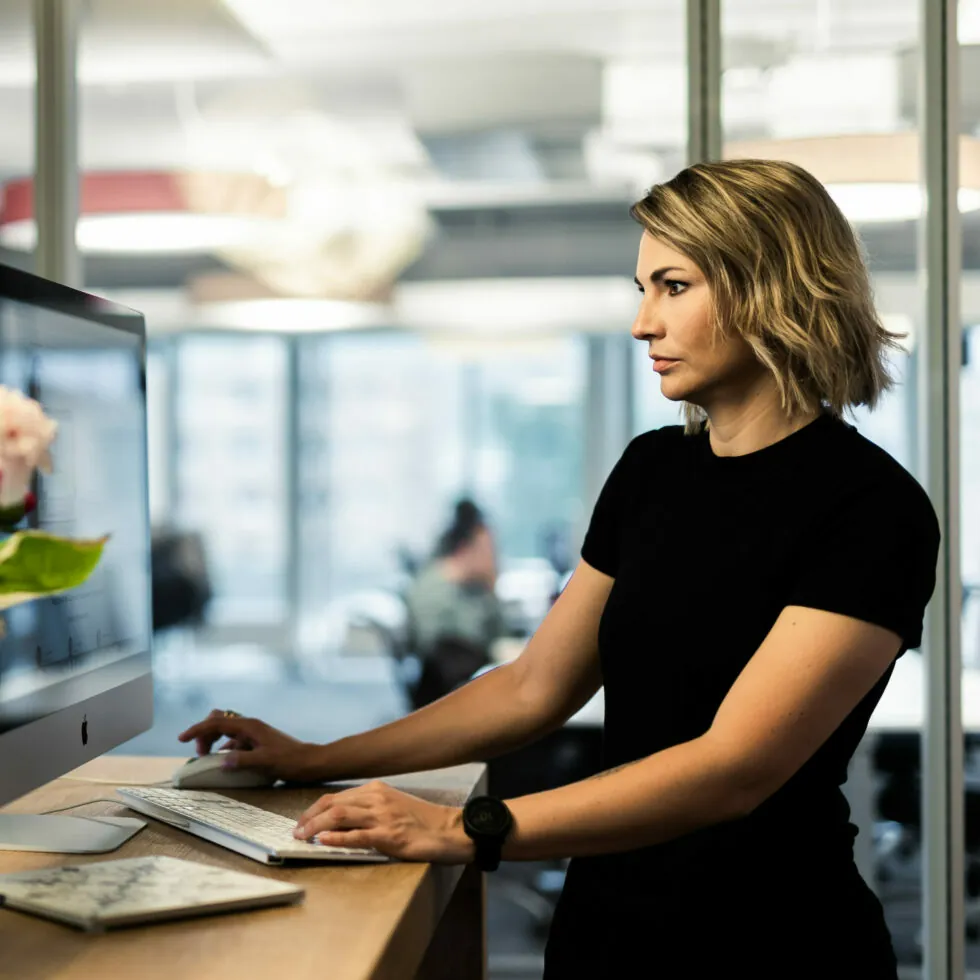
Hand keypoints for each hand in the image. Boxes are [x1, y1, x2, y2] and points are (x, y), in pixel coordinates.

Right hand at [177, 711, 322, 782]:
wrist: (311, 762)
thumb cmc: (290, 761)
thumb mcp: (265, 762)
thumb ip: (243, 760)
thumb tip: (222, 759)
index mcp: (250, 726)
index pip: (217, 722)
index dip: (197, 730)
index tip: (181, 738)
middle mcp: (250, 726)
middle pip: (219, 722)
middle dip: (205, 733)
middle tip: (200, 753)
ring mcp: (254, 733)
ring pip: (226, 731)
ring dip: (214, 741)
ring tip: (208, 758)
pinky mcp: (258, 742)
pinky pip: (235, 742)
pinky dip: (225, 749)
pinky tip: (225, 761)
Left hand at [293, 780, 474, 863]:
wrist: (450, 829)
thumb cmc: (423, 821)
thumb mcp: (393, 806)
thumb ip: (369, 809)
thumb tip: (340, 822)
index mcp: (376, 789)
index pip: (336, 796)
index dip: (314, 809)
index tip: (301, 821)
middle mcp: (376, 798)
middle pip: (332, 803)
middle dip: (308, 817)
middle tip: (295, 832)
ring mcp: (382, 816)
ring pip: (339, 816)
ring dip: (315, 827)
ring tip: (302, 838)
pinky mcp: (389, 835)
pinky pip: (357, 836)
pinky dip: (336, 838)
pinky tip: (323, 842)